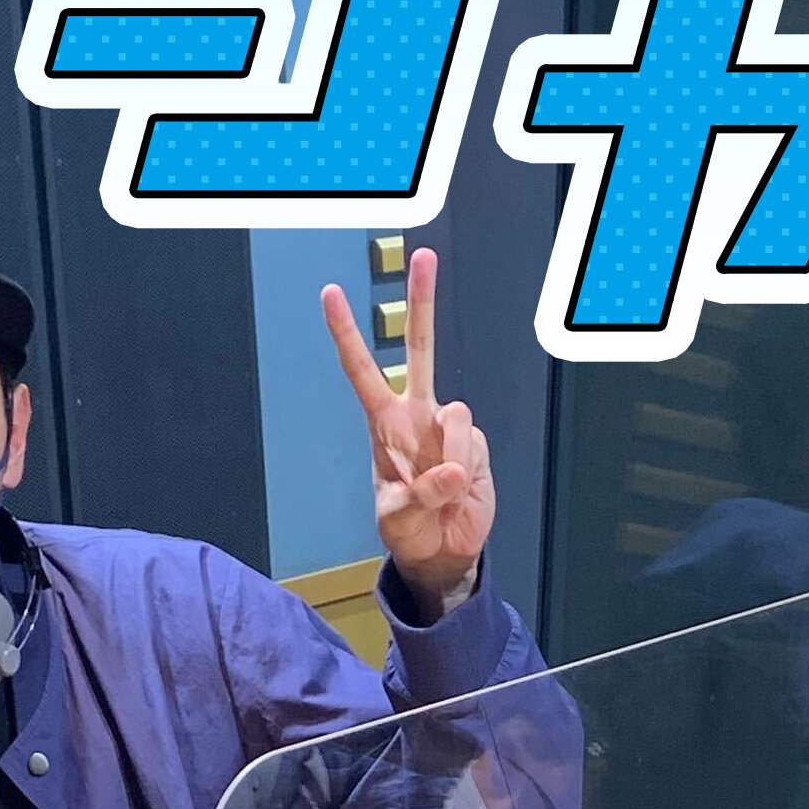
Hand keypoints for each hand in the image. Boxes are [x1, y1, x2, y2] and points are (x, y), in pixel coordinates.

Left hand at [325, 252, 493, 607]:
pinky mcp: (477, 445)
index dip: (346, 333)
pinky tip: (460, 489)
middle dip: (422, 302)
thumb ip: (419, 494)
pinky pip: (473, 446)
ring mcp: (450, 428)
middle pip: (420, 348)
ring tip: (441, 489)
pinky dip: (466, 470)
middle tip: (425, 257)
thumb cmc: (407, 530)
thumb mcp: (396, 517)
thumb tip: (450, 470)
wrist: (443, 551)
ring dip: (449, 455)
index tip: (330, 293)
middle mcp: (417, 415)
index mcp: (384, 423)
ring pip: (456, 417)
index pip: (361, 370)